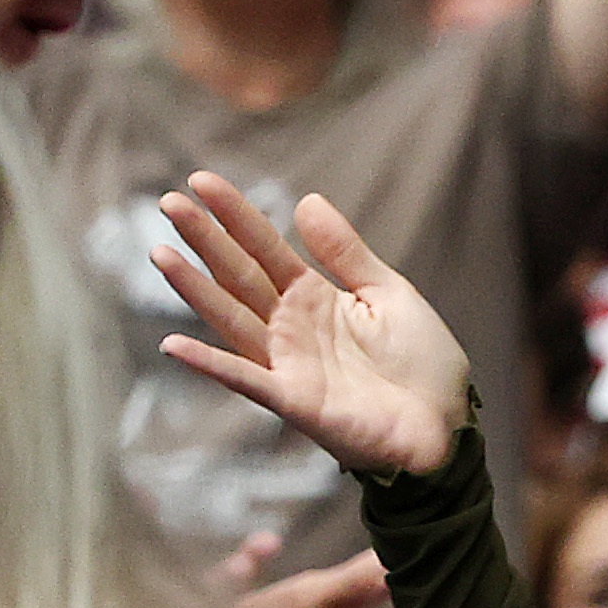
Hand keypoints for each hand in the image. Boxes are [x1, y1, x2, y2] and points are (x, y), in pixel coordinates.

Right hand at [148, 172, 477, 479]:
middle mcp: (291, 326)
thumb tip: (306, 200)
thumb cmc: (421, 365)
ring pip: (231, 318)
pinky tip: (174, 345)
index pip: (265, 246)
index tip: (200, 180)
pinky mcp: (294, 400)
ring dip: (195, 289)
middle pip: (239, 275)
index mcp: (315, 297)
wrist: (445, 427)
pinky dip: (210, 364)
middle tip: (168, 201)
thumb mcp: (389, 293)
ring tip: (161, 254)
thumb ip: (345, 252)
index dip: (235, 214)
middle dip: (204, 239)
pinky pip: (245, 379)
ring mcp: (287, 363)